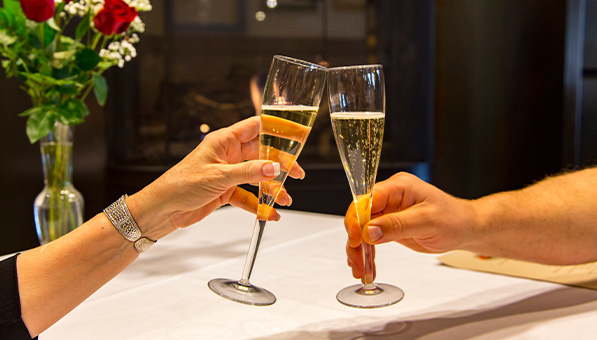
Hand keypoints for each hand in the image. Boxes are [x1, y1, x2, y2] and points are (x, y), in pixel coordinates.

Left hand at [128, 116, 303, 238]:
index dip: (277, 128)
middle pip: (262, 154)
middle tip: (296, 173)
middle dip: (280, 164)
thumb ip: (249, 172)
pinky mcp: (226, 191)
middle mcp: (228, 154)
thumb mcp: (219, 177)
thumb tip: (274, 167)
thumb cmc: (180, 185)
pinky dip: (259, 205)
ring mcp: (228, 173)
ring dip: (272, 188)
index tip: (296, 134)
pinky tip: (269, 213)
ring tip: (284, 198)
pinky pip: (249, 196)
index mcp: (225, 141)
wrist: (163, 210)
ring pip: (258, 177)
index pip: (256, 127)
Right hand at [345, 172, 474, 277]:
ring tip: (360, 269)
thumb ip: (397, 225)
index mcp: (398, 187)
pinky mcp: (388, 225)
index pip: (366, 200)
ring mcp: (388, 211)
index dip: (357, 220)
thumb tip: (369, 231)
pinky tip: (366, 265)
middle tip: (357, 262)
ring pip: (362, 229)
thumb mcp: (427, 222)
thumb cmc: (454, 219)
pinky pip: (370, 237)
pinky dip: (366, 252)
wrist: (465, 228)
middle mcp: (389, 196)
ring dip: (358, 249)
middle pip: (360, 216)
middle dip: (355, 240)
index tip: (356, 240)